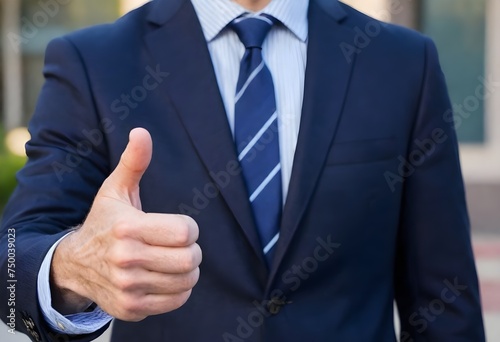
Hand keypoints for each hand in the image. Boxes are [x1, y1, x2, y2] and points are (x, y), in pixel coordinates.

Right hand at [50, 128, 201, 320]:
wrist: (74, 265)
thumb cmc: (103, 223)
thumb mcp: (115, 190)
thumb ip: (133, 162)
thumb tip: (142, 131)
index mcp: (127, 228)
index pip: (186, 232)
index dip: (188, 228)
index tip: (178, 228)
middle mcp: (125, 260)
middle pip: (190, 259)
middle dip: (191, 250)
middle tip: (178, 246)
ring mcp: (128, 287)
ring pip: (187, 281)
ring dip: (187, 270)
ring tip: (172, 261)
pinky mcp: (131, 308)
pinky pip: (176, 300)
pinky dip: (178, 289)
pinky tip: (164, 277)